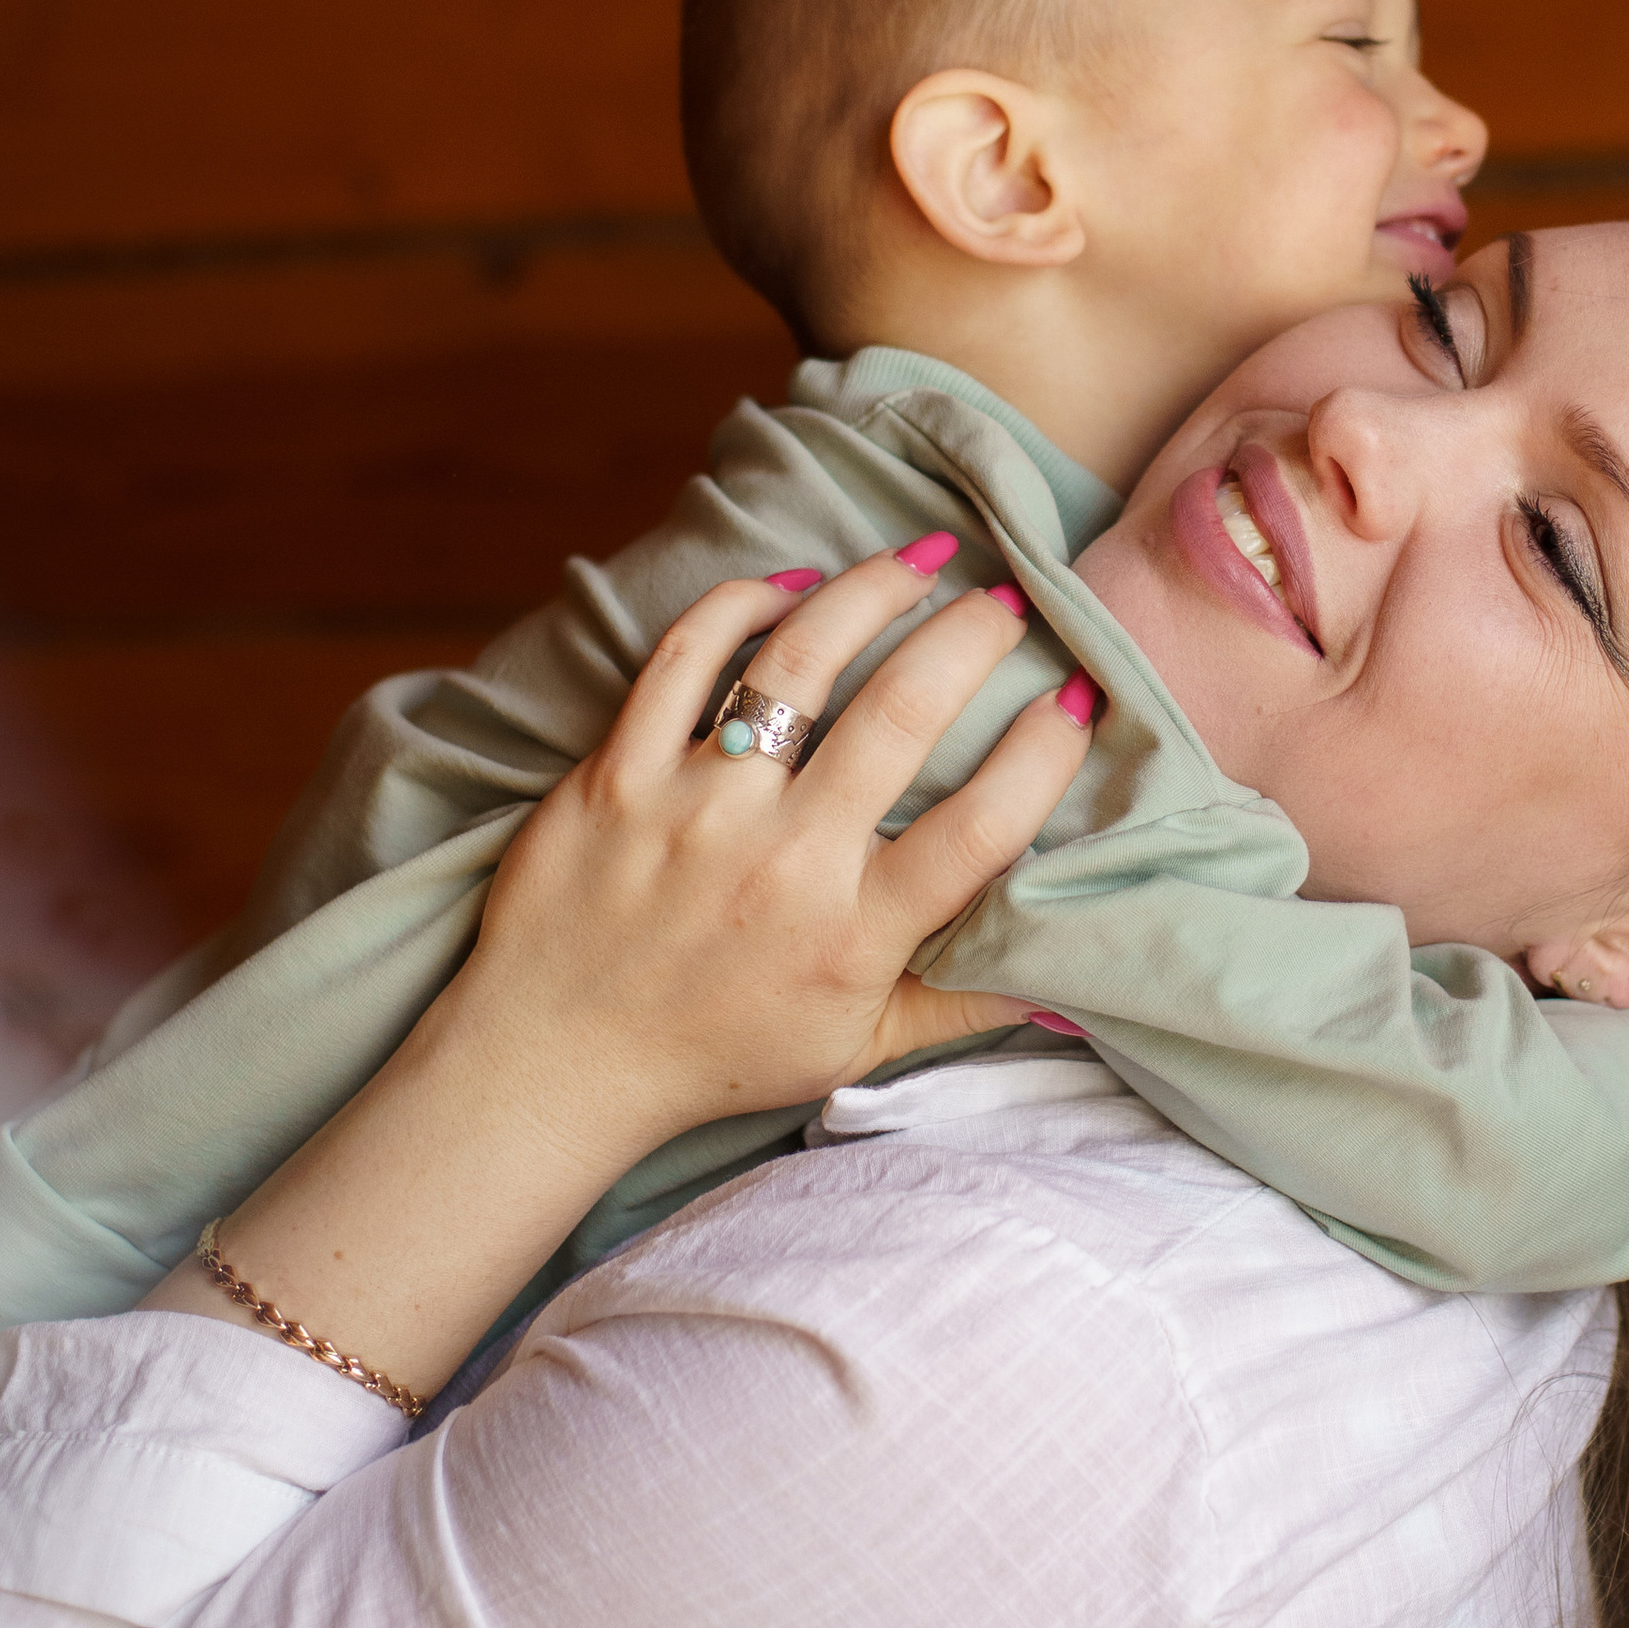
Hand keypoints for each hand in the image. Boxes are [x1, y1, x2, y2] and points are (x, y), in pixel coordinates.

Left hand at [145, 549, 1098, 1405]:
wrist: (551, 1065)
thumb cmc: (715, 1055)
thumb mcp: (855, 1052)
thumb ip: (962, 1007)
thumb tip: (1070, 986)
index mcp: (853, 935)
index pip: (983, 828)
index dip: (1048, 753)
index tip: (1077, 698)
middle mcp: (781, 863)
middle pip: (904, 713)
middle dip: (974, 635)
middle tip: (1007, 601)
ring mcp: (693, 809)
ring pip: (798, 659)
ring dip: (873, 591)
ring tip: (918, 562)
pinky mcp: (617, 774)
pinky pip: (686, 656)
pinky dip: (743, 604)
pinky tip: (791, 587)